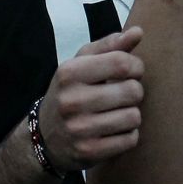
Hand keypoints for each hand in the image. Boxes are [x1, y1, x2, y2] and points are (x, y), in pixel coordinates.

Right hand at [34, 28, 145, 172]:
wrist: (44, 138)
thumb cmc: (70, 92)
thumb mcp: (81, 64)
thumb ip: (110, 46)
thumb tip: (138, 31)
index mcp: (70, 73)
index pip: (122, 63)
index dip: (136, 66)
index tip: (131, 72)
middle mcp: (72, 100)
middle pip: (133, 90)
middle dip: (134, 91)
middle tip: (123, 94)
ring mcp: (80, 129)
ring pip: (134, 116)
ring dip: (132, 114)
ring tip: (117, 113)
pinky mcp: (89, 151)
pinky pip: (130, 139)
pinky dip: (128, 135)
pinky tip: (114, 131)